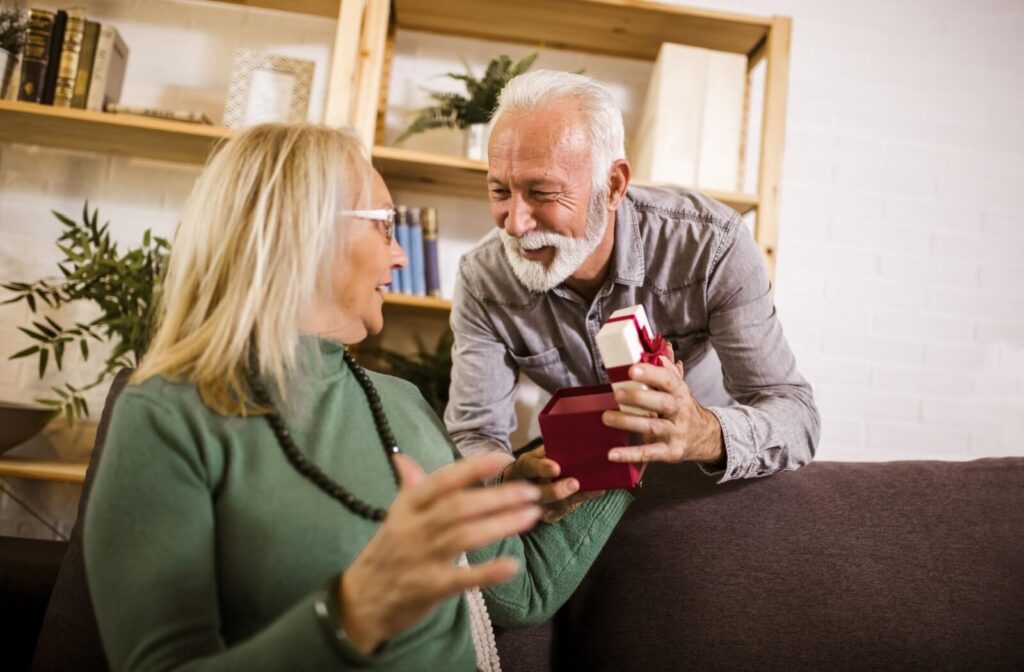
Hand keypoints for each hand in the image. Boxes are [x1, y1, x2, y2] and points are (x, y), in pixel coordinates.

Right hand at [340, 452, 541, 652]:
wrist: (359, 601)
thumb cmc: (386, 554)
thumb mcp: (395, 517)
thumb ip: (408, 488)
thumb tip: (403, 458)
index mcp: (408, 506)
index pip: (442, 481)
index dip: (473, 468)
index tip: (504, 457)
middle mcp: (414, 528)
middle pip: (459, 507)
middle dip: (498, 497)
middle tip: (531, 492)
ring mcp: (421, 558)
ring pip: (464, 536)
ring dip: (501, 525)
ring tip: (531, 516)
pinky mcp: (429, 588)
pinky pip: (461, 578)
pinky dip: (488, 572)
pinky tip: (512, 565)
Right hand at [501, 445, 605, 523]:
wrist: (522, 482)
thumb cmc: (537, 463)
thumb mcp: (538, 452)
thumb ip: (551, 448)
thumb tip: (575, 436)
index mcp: (524, 467)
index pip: (531, 467)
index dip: (543, 468)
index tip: (556, 468)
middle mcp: (527, 488)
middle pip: (541, 493)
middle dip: (557, 490)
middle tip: (574, 483)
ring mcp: (537, 504)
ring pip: (555, 506)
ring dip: (575, 498)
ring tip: (595, 489)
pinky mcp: (547, 516)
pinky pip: (563, 513)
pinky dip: (578, 504)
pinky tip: (594, 494)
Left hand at [602, 356, 723, 464]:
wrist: (706, 437)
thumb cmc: (683, 409)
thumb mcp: (678, 389)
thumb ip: (667, 370)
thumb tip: (661, 348)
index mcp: (680, 392)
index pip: (668, 380)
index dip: (651, 374)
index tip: (632, 369)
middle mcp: (680, 412)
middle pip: (662, 403)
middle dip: (638, 398)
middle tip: (617, 394)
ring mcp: (676, 433)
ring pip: (652, 427)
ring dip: (628, 422)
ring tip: (607, 417)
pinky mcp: (670, 452)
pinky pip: (649, 453)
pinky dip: (630, 454)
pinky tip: (612, 454)